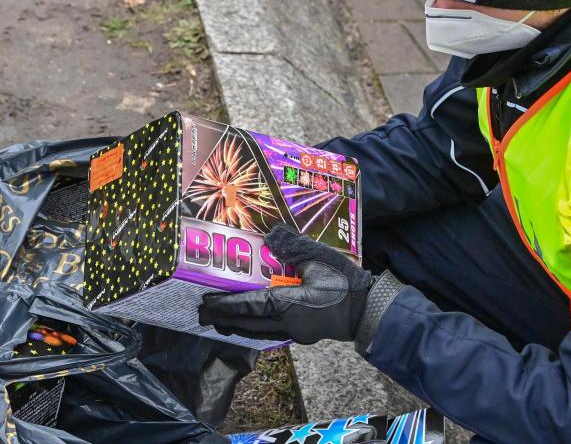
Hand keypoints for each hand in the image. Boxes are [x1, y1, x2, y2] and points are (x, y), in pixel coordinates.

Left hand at [198, 224, 372, 343]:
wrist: (367, 309)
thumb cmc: (344, 283)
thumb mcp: (318, 259)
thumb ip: (293, 248)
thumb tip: (271, 235)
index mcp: (288, 304)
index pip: (248, 306)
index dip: (225, 305)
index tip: (205, 303)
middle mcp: (287, 323)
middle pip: (248, 324)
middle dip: (224, 319)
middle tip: (203, 315)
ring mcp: (296, 332)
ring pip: (259, 332)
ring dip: (239, 327)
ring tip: (221, 323)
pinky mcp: (304, 334)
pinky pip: (272, 334)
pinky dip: (256, 329)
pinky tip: (253, 326)